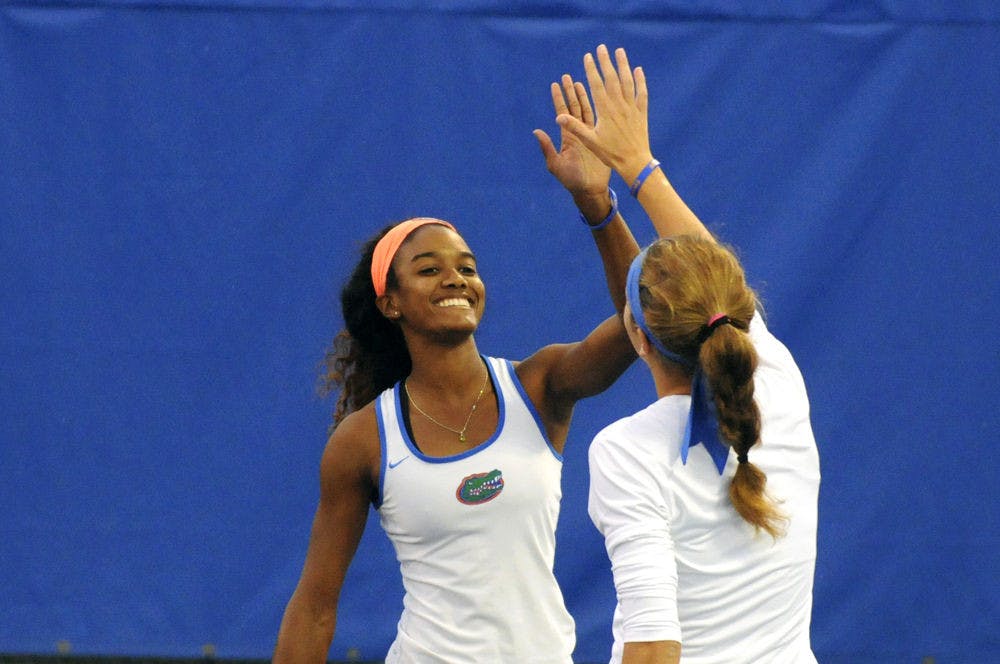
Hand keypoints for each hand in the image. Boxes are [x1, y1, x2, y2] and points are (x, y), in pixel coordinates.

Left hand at [534, 74, 612, 201]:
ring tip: (579, 81)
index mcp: (566, 137)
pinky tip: (597, 96)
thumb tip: (536, 131)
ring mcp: (588, 134)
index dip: (558, 99)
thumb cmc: (571, 179)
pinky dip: (596, 107)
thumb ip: (547, 147)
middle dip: (569, 92)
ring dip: (582, 96)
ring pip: (585, 110)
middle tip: (566, 76)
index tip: (554, 84)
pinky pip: (598, 120)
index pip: (561, 113)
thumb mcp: (556, 164)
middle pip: (573, 108)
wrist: (590, 189)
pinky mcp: (600, 138)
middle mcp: (576, 133)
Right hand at [555, 45, 654, 185]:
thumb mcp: (589, 141)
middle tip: (601, 47)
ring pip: (627, 81)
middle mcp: (619, 105)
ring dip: (623, 65)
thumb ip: (574, 127)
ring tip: (619, 51)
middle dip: (606, 62)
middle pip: (612, 78)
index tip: (587, 56)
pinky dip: (640, 80)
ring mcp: (631, 108)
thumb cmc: (610, 153)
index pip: (596, 85)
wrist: (634, 162)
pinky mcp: (641, 113)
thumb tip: (558, 117)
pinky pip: (642, 93)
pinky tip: (638, 70)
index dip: (591, 69)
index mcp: (604, 111)